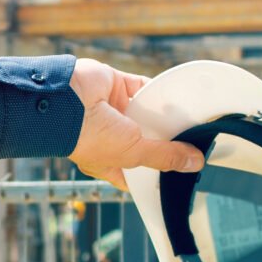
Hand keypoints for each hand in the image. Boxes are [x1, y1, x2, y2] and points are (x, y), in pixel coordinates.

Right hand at [69, 59, 202, 188]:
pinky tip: (175, 98)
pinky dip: (158, 91)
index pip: (136, 174)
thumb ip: (165, 157)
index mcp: (107, 161)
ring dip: (164, 116)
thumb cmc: (87, 137)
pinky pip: (143, 87)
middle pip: (146, 141)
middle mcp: (110, 136)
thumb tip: (194, 163)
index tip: (180, 176)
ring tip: (190, 121)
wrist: (67, 101)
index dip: (155, 175)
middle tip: (194, 146)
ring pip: (147, 114)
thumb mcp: (132, 155)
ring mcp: (113, 110)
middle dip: (165, 142)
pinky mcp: (117, 85)